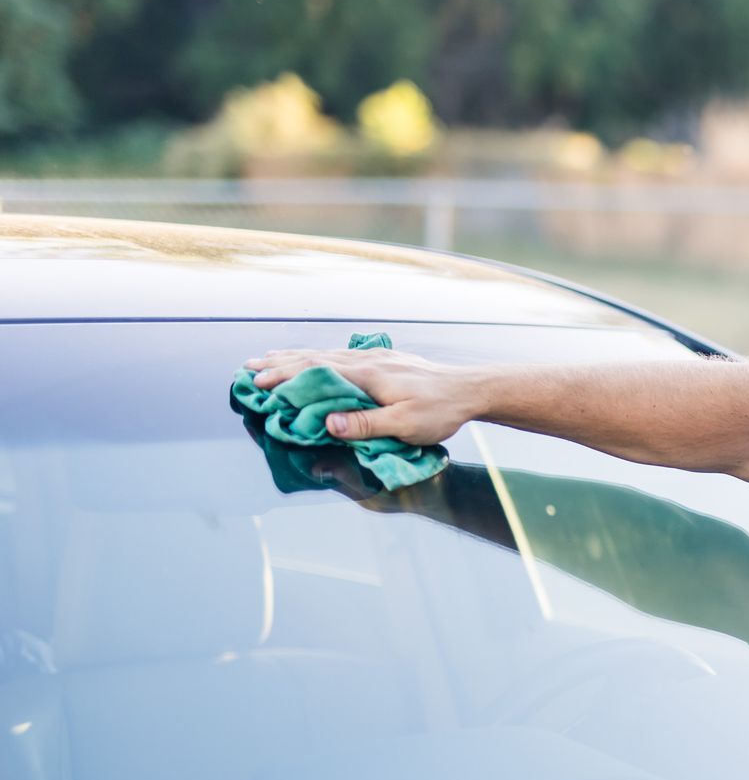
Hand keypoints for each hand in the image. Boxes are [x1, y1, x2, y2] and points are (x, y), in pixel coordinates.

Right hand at [243, 347, 483, 445]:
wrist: (469, 389)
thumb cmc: (440, 411)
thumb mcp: (406, 425)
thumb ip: (366, 424)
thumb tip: (327, 423)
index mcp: (368, 376)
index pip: (317, 372)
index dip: (285, 377)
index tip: (258, 381)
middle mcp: (367, 362)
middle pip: (315, 359)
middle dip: (280, 363)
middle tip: (249, 367)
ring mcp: (376, 358)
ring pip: (326, 354)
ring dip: (295, 357)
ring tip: (268, 358)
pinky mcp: (384, 361)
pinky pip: (340, 356)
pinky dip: (318, 356)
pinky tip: (311, 358)